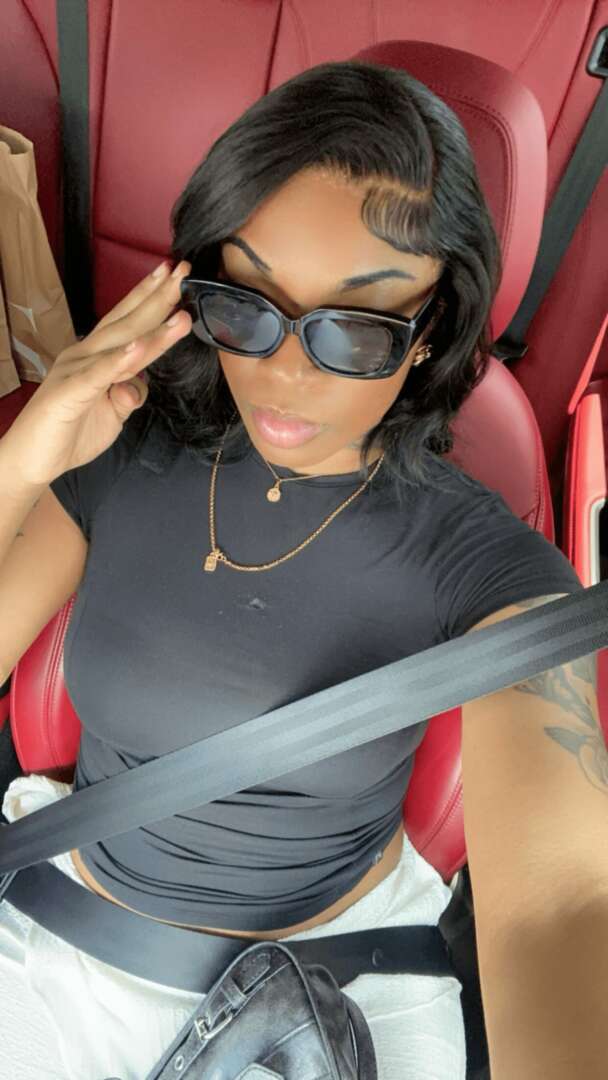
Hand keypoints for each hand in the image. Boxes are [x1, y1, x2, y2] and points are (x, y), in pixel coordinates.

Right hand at [1, 260, 192, 487]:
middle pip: (127, 322)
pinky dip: (119, 360)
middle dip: (157, 298)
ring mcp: (76, 370)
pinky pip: (98, 374)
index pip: (127, 321)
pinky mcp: (69, 393)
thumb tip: (138, 384)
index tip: (175, 276)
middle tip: (183, 272)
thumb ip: (128, 394)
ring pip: (120, 344)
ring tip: (178, 310)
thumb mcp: (112, 413)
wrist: (32, 460)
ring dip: (152, 328)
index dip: (150, 298)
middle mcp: (84, 354)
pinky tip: (138, 348)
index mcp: (94, 355)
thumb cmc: (69, 432)